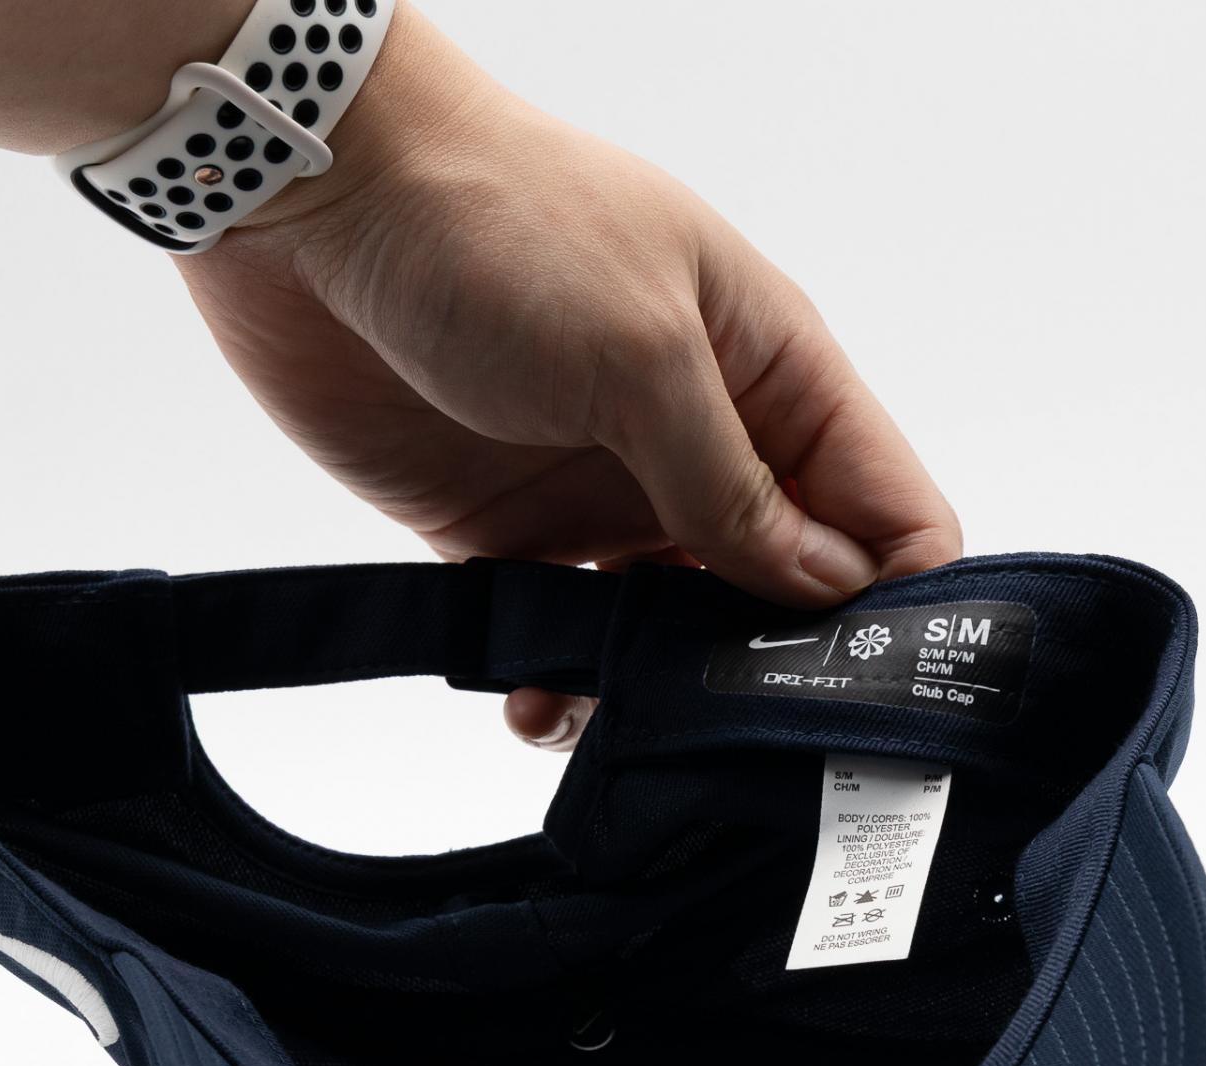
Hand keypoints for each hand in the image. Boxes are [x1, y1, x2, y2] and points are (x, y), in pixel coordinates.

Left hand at [175, 8, 960, 746]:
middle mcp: (704, 445)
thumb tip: (824, 588)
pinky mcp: (514, 538)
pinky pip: (560, 639)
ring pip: (675, 633)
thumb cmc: (492, 222)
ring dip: (660, 690)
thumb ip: (734, 486)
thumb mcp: (643, 354)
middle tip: (734, 725)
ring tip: (627, 720)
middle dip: (770, 667)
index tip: (867, 682)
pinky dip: (557, 683)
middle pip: (787, 592)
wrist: (309, 200)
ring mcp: (610, 497)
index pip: (885, 510)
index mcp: (771, 377)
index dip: (896, 601)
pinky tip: (536, 701)